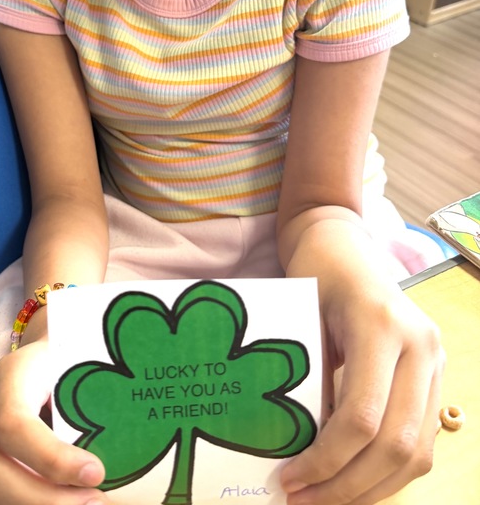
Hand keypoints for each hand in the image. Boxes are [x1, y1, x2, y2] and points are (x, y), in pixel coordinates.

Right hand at [0, 338, 106, 504]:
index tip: (96, 473)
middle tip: (96, 502)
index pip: (14, 424)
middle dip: (45, 499)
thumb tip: (128, 445)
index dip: (51, 458)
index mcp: (14, 373)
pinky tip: (64, 504)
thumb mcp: (88, 360)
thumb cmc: (78, 354)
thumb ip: (97, 394)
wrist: (53, 350)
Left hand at [280, 232, 443, 504]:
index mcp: (381, 325)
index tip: (289, 480)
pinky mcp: (435, 375)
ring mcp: (435, 360)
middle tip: (301, 501)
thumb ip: (310, 378)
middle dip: (347, 486)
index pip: (362, 415)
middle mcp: (420, 345)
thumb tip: (295, 453)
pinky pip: (421, 441)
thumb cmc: (314, 275)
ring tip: (323, 501)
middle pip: (395, 444)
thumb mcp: (304, 318)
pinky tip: (352, 483)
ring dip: (369, 489)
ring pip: (416, 452)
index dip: (326, 460)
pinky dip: (388, 472)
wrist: (343, 245)